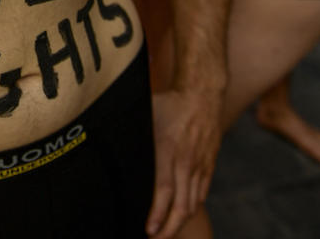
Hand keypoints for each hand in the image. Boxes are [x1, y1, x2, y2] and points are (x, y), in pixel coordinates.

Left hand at [146, 88, 223, 237]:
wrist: (202, 94)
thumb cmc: (169, 102)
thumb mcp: (146, 114)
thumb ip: (133, 133)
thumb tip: (110, 141)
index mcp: (167, 150)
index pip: (163, 190)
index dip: (157, 214)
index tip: (149, 230)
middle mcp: (185, 161)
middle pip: (181, 205)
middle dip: (169, 228)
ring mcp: (200, 164)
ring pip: (192, 202)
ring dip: (180, 221)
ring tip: (167, 232)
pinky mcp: (209, 163)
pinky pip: (202, 192)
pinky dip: (192, 206)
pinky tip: (182, 213)